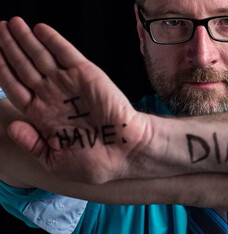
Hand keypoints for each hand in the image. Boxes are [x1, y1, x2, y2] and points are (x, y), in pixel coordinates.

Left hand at [0, 17, 149, 183]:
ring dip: (25, 40)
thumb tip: (12, 126)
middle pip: (24, 67)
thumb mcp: (55, 161)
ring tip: (10, 24)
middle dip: (9, 48)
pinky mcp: (86, 74)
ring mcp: (68, 84)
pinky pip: (66, 54)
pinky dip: (53, 40)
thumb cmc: (94, 162)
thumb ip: (32, 144)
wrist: (126, 152)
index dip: (1, 70)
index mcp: (42, 115)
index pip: (15, 87)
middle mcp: (52, 96)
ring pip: (41, 56)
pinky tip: (39, 29)